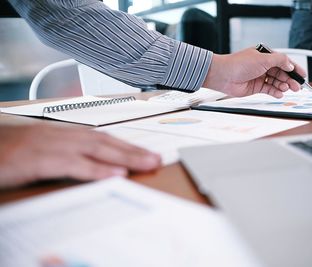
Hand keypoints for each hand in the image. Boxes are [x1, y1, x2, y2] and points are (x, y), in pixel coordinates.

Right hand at [0, 124, 160, 187]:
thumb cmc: (9, 149)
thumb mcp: (42, 150)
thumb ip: (67, 155)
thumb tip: (92, 164)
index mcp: (63, 134)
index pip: (102, 138)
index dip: (126, 146)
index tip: (146, 153)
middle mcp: (61, 135)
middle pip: (105, 141)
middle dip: (133, 150)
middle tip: (156, 159)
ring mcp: (50, 145)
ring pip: (96, 149)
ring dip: (124, 156)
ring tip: (146, 163)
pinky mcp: (38, 159)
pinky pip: (73, 164)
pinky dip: (96, 169)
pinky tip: (114, 173)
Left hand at [203, 47, 305, 97]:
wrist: (223, 75)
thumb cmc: (238, 64)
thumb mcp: (263, 59)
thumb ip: (279, 61)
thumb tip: (290, 64)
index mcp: (265, 55)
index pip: (284, 61)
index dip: (294, 68)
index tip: (303, 75)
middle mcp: (263, 65)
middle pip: (281, 73)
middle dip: (290, 79)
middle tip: (297, 86)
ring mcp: (259, 76)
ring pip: (276, 82)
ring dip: (283, 85)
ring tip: (287, 89)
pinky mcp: (256, 86)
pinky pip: (269, 89)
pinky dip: (275, 92)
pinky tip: (279, 93)